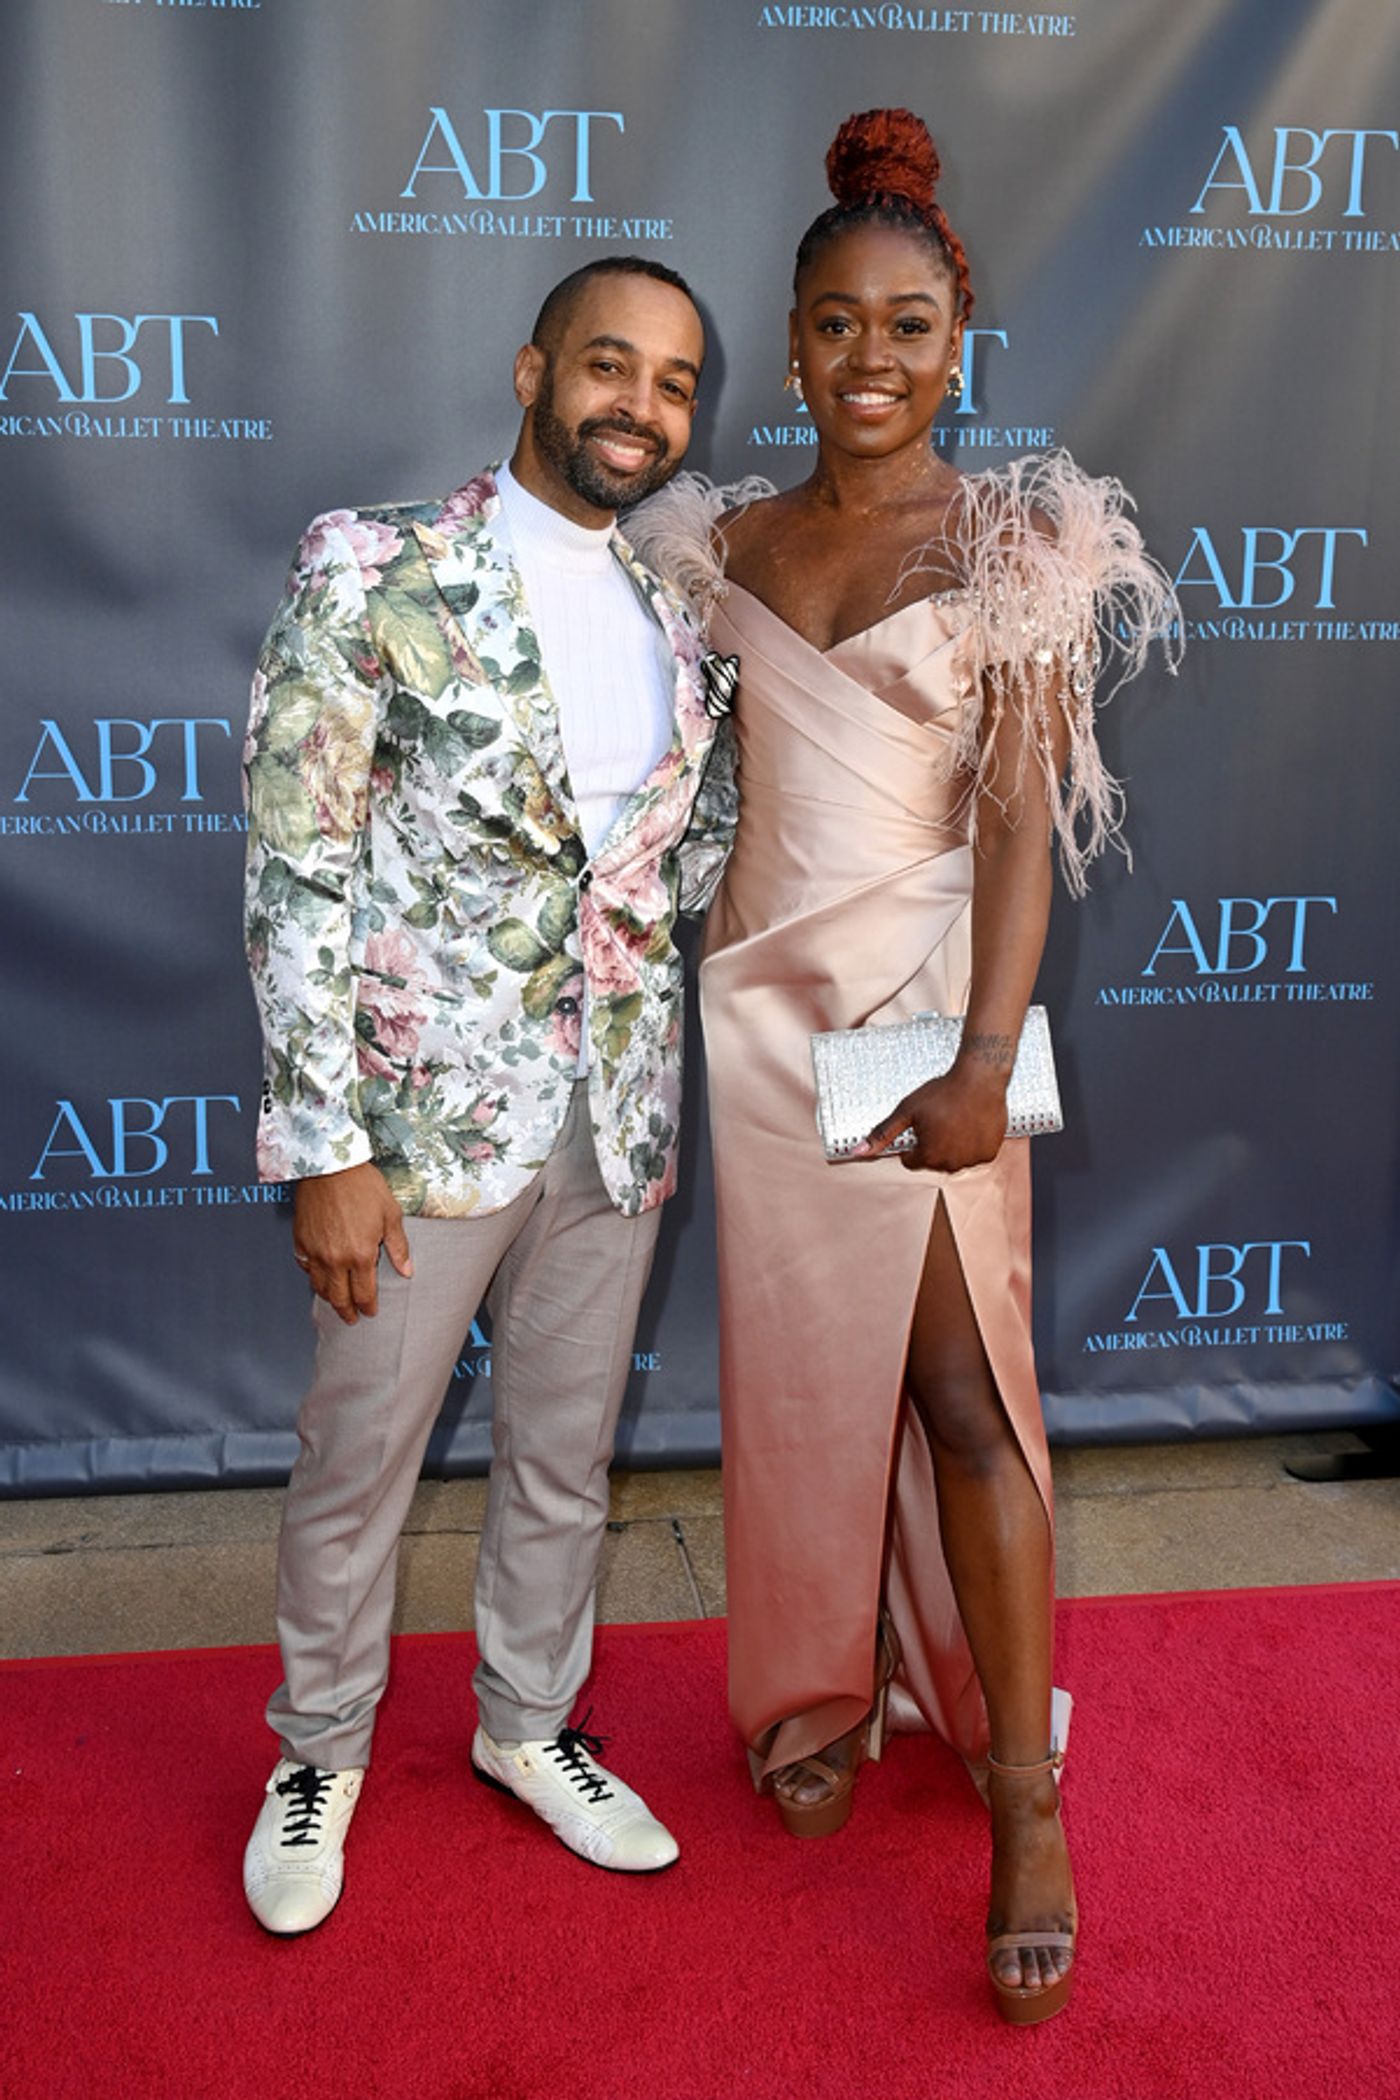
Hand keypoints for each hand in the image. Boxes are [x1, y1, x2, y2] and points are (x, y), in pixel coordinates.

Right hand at [292, 1162, 412, 1322]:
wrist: (330, 1166)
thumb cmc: (362, 1186)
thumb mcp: (390, 1215)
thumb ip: (398, 1247)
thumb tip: (407, 1271)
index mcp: (360, 1255)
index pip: (364, 1293)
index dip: (368, 1307)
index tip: (371, 1312)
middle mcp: (335, 1259)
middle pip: (339, 1298)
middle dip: (347, 1311)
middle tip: (351, 1319)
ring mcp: (315, 1252)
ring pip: (319, 1286)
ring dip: (329, 1298)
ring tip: (336, 1301)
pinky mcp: (301, 1241)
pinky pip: (305, 1267)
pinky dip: (312, 1276)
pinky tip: (318, 1276)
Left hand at [857, 1064, 1007, 1173]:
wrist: (979, 1079)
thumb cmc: (941, 1093)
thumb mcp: (906, 1111)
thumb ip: (882, 1134)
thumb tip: (856, 1153)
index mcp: (929, 1156)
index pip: (912, 1161)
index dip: (914, 1142)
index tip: (921, 1125)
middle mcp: (951, 1164)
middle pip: (934, 1161)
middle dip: (933, 1145)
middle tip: (939, 1120)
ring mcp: (972, 1160)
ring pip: (955, 1159)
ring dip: (953, 1145)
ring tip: (956, 1120)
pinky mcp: (989, 1154)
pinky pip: (975, 1154)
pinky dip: (972, 1144)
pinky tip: (970, 1125)